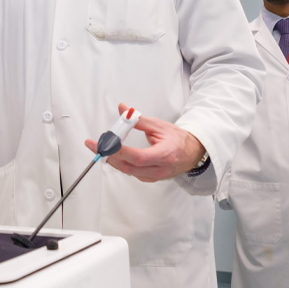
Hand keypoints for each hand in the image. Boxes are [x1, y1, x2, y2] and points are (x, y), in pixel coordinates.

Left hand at [84, 102, 205, 182]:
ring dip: (113, 160)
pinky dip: (121, 164)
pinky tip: (114, 155)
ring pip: (129, 172)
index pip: (138, 157)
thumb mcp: (159, 126)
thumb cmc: (178, 139)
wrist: (192, 152)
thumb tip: (123, 109)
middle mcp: (160, 169)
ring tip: (101, 148)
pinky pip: (132, 173)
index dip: (119, 151)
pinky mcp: (151, 178)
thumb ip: (138, 120)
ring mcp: (155, 176)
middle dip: (110, 156)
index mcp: (164, 154)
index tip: (105, 143)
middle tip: (96, 146)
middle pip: (130, 167)